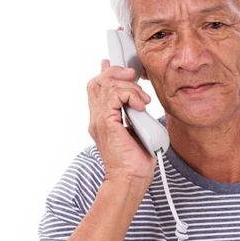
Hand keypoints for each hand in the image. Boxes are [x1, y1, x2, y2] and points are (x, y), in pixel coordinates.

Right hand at [86, 27, 156, 185]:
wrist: (131, 180)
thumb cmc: (137, 160)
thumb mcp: (139, 128)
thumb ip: (135, 111)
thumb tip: (140, 99)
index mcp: (103, 118)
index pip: (97, 86)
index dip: (106, 70)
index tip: (114, 59)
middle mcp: (97, 117)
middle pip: (97, 80)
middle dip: (117, 70)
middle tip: (134, 74)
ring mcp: (99, 120)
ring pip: (106, 84)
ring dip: (128, 85)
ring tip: (142, 99)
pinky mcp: (106, 123)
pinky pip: (114, 95)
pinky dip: (130, 94)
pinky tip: (141, 105)